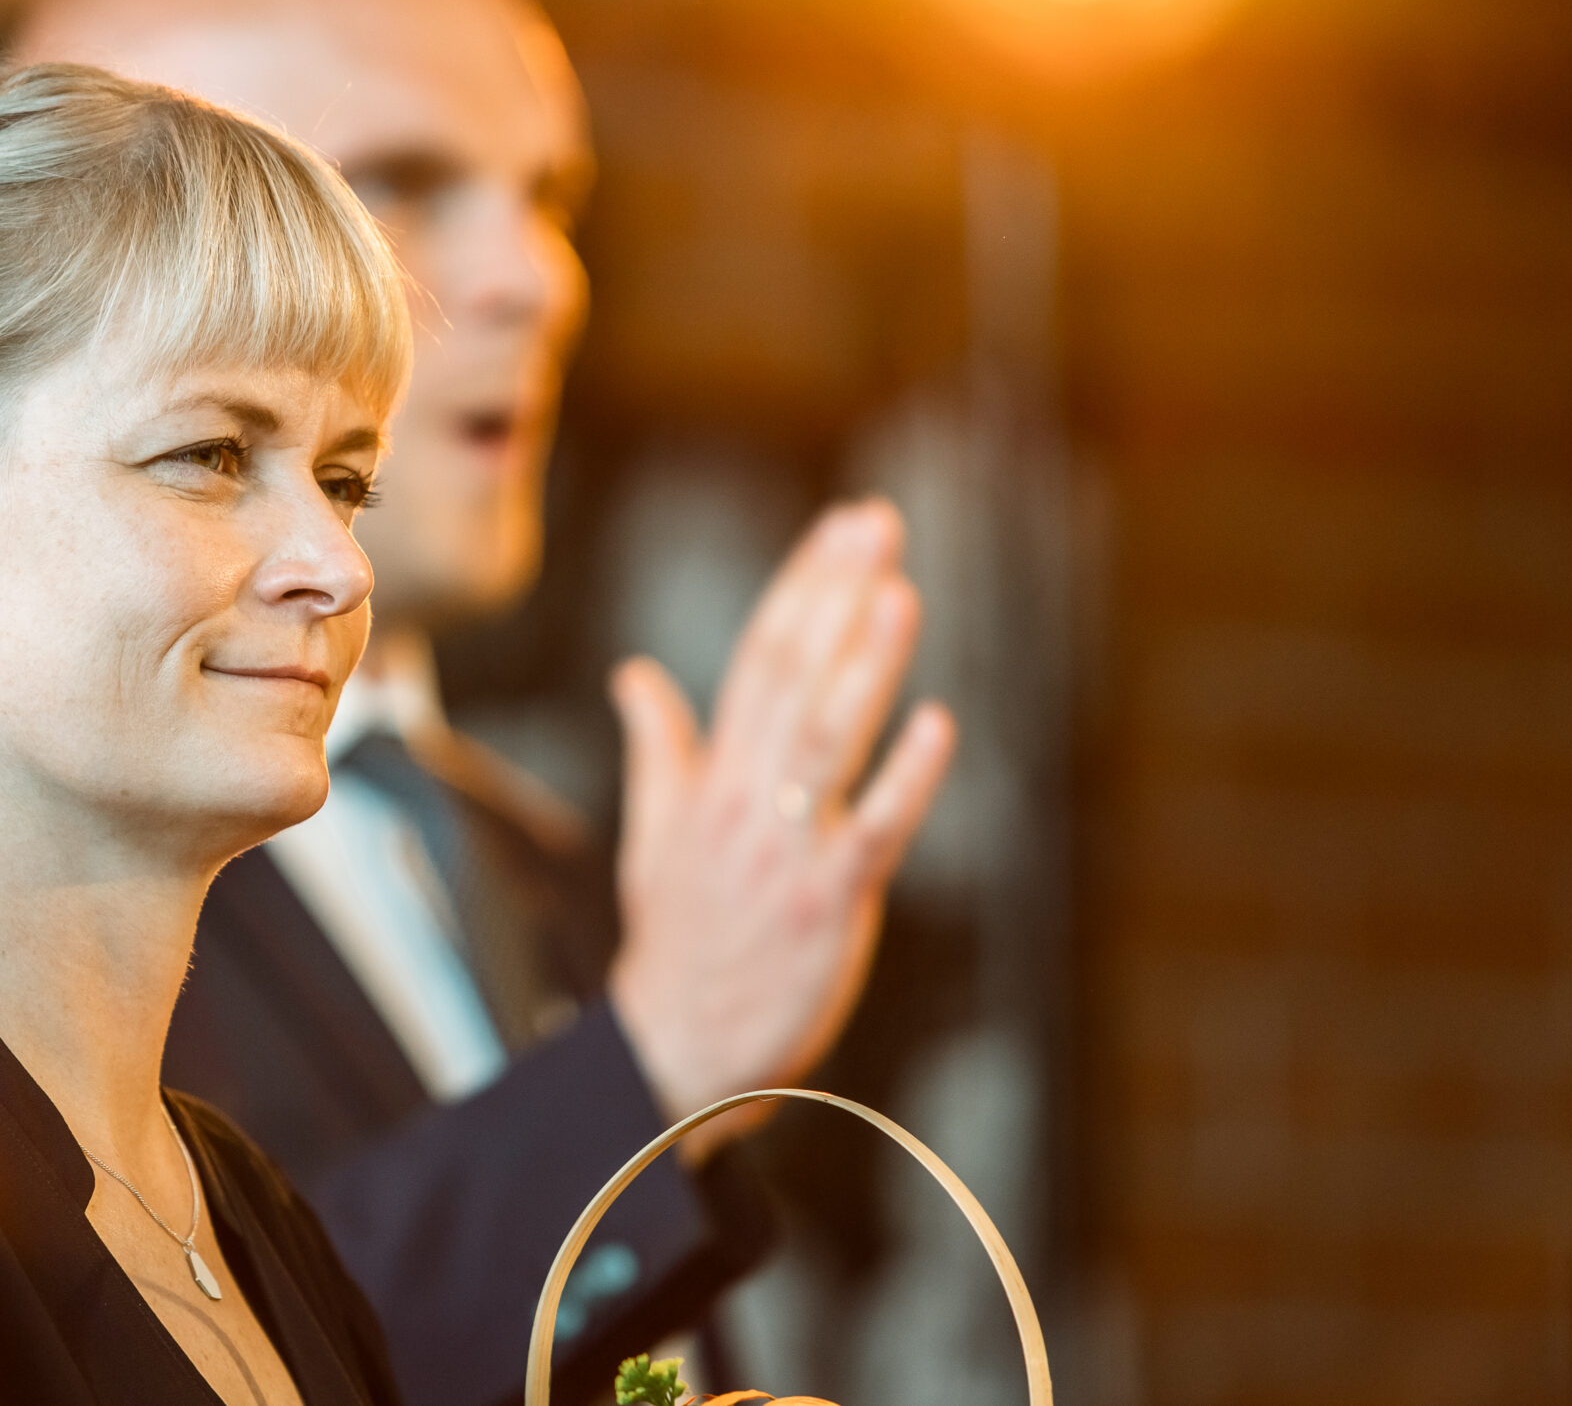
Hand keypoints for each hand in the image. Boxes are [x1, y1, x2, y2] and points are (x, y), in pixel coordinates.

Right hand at [605, 500, 955, 1146]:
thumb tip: (634, 675)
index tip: (840, 527)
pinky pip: (873, 830)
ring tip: (898, 592)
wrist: (679, 1047)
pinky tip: (936, 723)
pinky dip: (906, 776)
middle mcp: (747, 801)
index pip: (759, 657)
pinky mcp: (831, 901)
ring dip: (864, 663)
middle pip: (792, 677)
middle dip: (835, 594)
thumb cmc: (678, 940)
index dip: (802, 587)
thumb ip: (657, 746)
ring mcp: (789, 850)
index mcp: (711, 778)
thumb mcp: (652, 834)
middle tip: (876, 525)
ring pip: (827, 738)